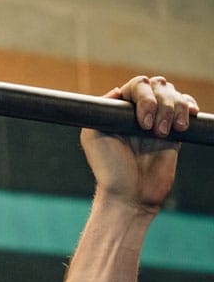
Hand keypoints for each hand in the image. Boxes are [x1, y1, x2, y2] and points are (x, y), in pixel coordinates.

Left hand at [80, 76, 198, 214]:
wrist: (131, 195)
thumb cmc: (109, 169)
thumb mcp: (93, 137)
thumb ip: (101, 110)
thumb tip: (118, 90)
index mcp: (117, 110)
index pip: (136, 86)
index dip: (144, 98)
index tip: (142, 124)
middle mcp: (137, 113)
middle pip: (157, 85)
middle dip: (160, 103)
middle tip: (154, 131)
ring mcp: (157, 121)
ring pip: (173, 94)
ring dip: (174, 110)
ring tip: (164, 134)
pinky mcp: (174, 133)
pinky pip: (186, 107)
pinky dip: (189, 106)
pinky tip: (188, 117)